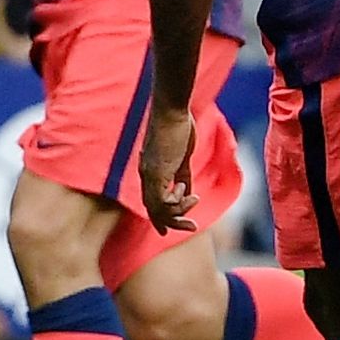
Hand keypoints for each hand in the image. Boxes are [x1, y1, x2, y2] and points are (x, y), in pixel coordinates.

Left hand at [138, 107, 198, 234]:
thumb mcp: (181, 156)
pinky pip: (162, 199)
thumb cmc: (177, 128)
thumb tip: (188, 190)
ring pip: (158, 208)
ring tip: (194, 200)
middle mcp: (146, 174)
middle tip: (193, 227)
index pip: (151, 202)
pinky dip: (178, 201)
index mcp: (150, 171)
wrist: (171, 109)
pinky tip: (188, 191)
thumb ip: (182, 174)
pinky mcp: (156, 170)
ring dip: (179, 211)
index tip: (170, 231)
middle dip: (172, 223)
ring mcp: (149, 173)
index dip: (161, 219)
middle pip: (153, 210)